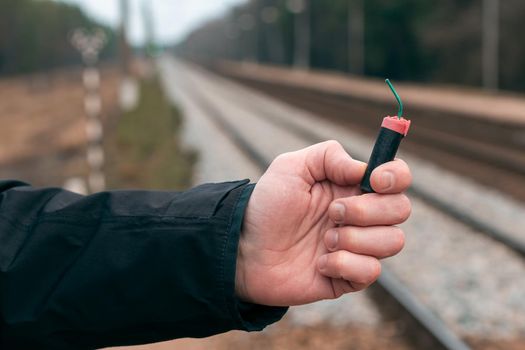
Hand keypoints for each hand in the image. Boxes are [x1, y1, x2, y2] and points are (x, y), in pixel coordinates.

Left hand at [235, 141, 411, 305]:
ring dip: (355, 239)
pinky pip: (371, 271)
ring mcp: (357, 246)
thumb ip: (328, 156)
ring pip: (393, 241)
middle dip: (367, 210)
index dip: (396, 177)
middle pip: (401, 209)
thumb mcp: (291, 167)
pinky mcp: (349, 276)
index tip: (374, 181)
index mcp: (352, 186)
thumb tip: (364, 169)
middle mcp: (361, 216)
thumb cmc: (267, 206)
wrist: (244, 249)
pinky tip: (319, 263)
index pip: (397, 178)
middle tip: (332, 212)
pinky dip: (345, 264)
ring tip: (323, 239)